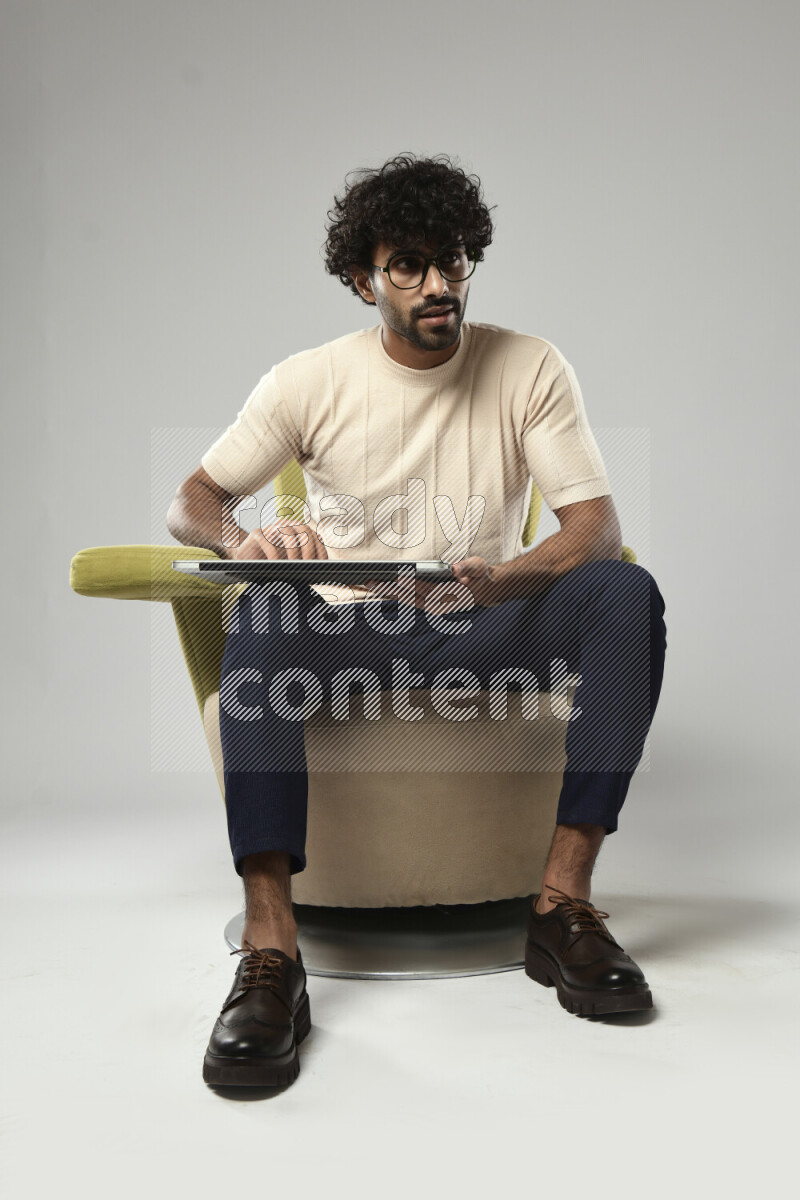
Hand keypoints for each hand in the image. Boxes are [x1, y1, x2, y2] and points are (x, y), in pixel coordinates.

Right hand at [230, 518, 327, 560]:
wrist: (246, 559)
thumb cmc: (272, 564)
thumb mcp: (291, 564)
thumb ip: (303, 564)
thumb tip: (319, 572)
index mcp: (298, 531)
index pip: (315, 536)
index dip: (320, 549)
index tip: (322, 564)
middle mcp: (286, 526)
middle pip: (304, 530)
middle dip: (309, 548)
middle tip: (308, 565)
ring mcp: (271, 528)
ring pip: (287, 531)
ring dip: (293, 549)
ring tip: (293, 565)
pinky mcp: (257, 534)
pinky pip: (267, 540)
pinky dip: (273, 553)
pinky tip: (276, 564)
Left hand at [363, 556, 503, 612]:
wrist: (483, 590)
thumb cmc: (479, 575)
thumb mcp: (479, 567)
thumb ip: (468, 567)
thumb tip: (455, 568)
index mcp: (451, 596)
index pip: (428, 589)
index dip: (413, 583)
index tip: (398, 576)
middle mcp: (439, 605)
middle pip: (411, 596)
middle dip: (390, 589)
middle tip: (371, 581)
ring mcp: (431, 607)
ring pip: (405, 600)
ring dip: (386, 592)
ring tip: (369, 583)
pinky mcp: (426, 605)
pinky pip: (407, 600)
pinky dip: (392, 594)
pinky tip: (379, 587)